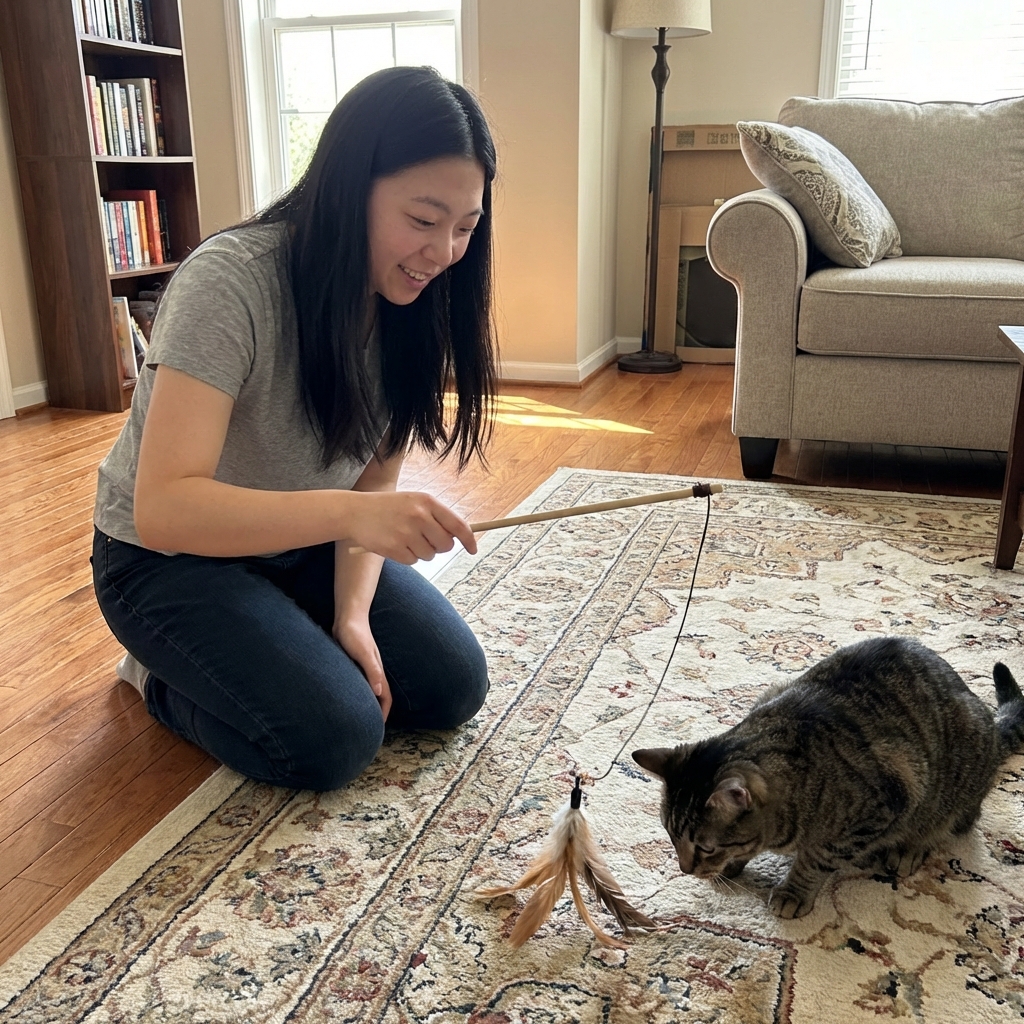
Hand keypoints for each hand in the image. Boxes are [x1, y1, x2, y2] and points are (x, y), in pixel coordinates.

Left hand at [334, 616, 391, 721]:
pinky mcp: (355, 662)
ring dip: (369, 702)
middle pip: (380, 695)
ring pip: (370, 689)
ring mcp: (364, 666)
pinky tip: (350, 696)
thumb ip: (372, 671)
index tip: (379, 728)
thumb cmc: (354, 634)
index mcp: (377, 671)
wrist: (348, 616)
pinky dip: (359, 692)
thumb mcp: (363, 654)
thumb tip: (378, 692)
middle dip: (378, 711)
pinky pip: (360, 682)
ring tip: (361, 716)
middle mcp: (373, 670)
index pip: (385, 697)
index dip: (383, 712)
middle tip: (370, 727)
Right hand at [344, 491, 476, 563]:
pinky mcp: (394, 548)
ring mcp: (406, 532)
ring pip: (429, 555)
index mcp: (427, 501)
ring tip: (404, 537)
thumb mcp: (414, 502)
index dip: (469, 540)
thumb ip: (436, 516)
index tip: (473, 549)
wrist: (355, 512)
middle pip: (446, 545)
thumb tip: (460, 537)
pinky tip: (395, 543)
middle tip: (425, 539)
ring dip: (421, 551)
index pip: (458, 525)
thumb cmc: (390, 508)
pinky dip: (407, 556)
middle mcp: (419, 516)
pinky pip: (413, 561)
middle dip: (439, 547)